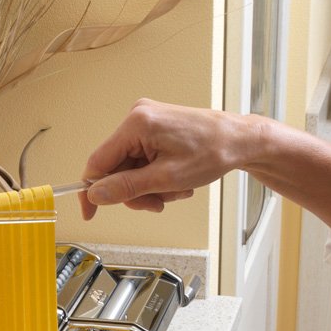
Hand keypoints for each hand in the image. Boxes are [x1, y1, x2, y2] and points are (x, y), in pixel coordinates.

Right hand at [79, 99, 253, 219]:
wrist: (240, 140)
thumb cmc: (213, 151)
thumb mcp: (165, 178)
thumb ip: (126, 187)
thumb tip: (96, 194)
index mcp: (136, 124)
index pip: (98, 162)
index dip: (92, 191)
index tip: (90, 213)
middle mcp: (138, 117)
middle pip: (115, 168)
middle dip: (134, 192)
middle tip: (156, 202)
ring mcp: (147, 122)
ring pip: (130, 169)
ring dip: (148, 187)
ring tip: (173, 190)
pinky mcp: (155, 128)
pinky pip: (142, 161)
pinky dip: (155, 177)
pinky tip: (175, 180)